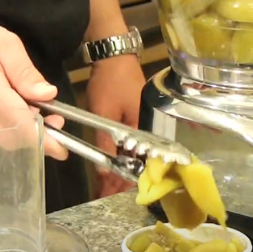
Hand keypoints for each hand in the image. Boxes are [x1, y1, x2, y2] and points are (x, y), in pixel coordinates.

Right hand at [0, 16, 67, 158]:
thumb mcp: (3, 42)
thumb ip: (25, 71)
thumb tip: (47, 95)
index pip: (18, 123)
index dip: (42, 140)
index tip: (61, 149)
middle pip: (9, 138)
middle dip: (36, 135)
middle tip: (54, 119)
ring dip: (21, 130)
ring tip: (33, 109)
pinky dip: (4, 127)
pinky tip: (12, 109)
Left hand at [86, 54, 145, 197]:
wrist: (115, 57)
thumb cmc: (111, 83)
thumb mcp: (103, 113)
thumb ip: (106, 141)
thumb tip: (105, 170)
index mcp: (144, 129)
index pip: (139, 164)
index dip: (125, 181)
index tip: (111, 194)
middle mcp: (148, 129)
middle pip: (138, 162)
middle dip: (123, 179)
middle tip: (106, 193)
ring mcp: (143, 122)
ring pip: (134, 153)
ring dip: (121, 168)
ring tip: (107, 184)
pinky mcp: (136, 117)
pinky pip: (131, 143)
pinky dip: (122, 154)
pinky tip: (113, 162)